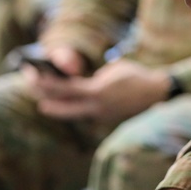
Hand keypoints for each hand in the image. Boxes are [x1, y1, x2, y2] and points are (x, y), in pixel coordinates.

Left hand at [33, 59, 171, 124]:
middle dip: (47, 101)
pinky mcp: (106, 120)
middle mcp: (97, 107)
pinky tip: (66, 107)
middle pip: (64, 107)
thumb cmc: (134, 75)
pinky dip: (75, 110)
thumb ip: (93, 79)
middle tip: (34, 94)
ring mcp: (101, 116)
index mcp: (97, 92)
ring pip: (74, 114)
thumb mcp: (112, 69)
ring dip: (59, 108)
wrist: (156, 93)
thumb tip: (79, 84)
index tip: (34, 77)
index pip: (65, 89)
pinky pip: (86, 115)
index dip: (47, 84)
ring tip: (45, 104)